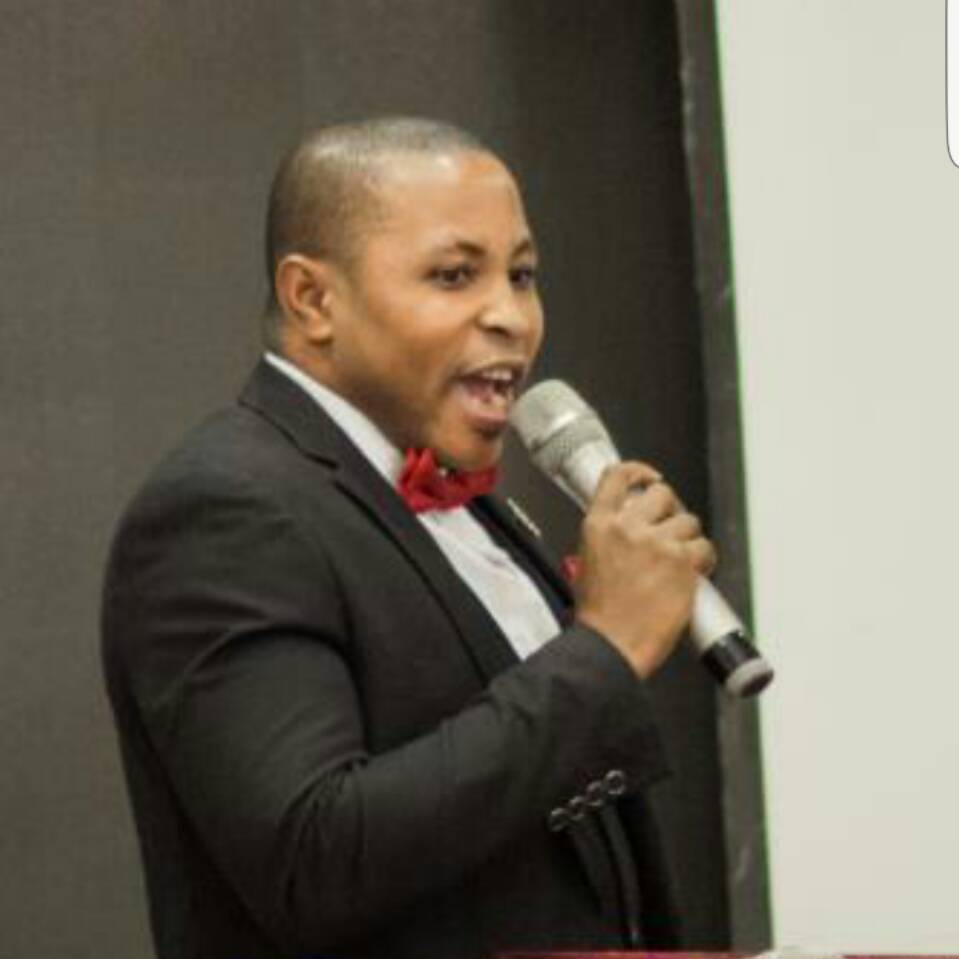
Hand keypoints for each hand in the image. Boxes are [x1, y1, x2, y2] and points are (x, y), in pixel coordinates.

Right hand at [573, 461, 715, 678]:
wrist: (609, 644)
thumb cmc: (599, 615)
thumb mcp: (588, 562)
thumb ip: (608, 536)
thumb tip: (628, 528)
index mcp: (599, 525)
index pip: (617, 477)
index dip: (639, 471)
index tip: (650, 477)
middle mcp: (628, 528)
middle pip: (662, 493)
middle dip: (670, 510)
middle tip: (668, 532)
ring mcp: (657, 544)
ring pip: (689, 521)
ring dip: (688, 539)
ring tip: (678, 562)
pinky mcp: (682, 563)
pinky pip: (705, 548)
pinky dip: (704, 561)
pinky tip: (693, 574)